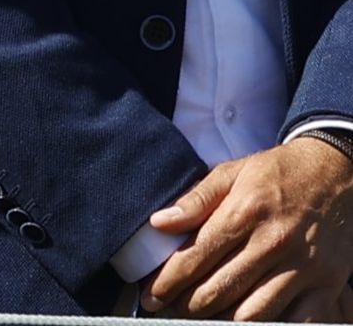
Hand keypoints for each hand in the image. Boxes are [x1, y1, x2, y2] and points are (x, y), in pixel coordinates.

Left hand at [143, 137, 352, 316]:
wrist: (338, 173)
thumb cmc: (278, 173)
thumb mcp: (233, 172)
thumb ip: (196, 200)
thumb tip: (158, 223)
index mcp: (246, 210)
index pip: (199, 254)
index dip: (170, 279)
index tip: (149, 294)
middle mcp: (274, 242)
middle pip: (222, 289)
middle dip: (189, 306)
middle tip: (168, 311)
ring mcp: (304, 267)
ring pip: (255, 313)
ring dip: (223, 322)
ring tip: (202, 320)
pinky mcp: (328, 286)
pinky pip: (298, 323)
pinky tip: (248, 324)